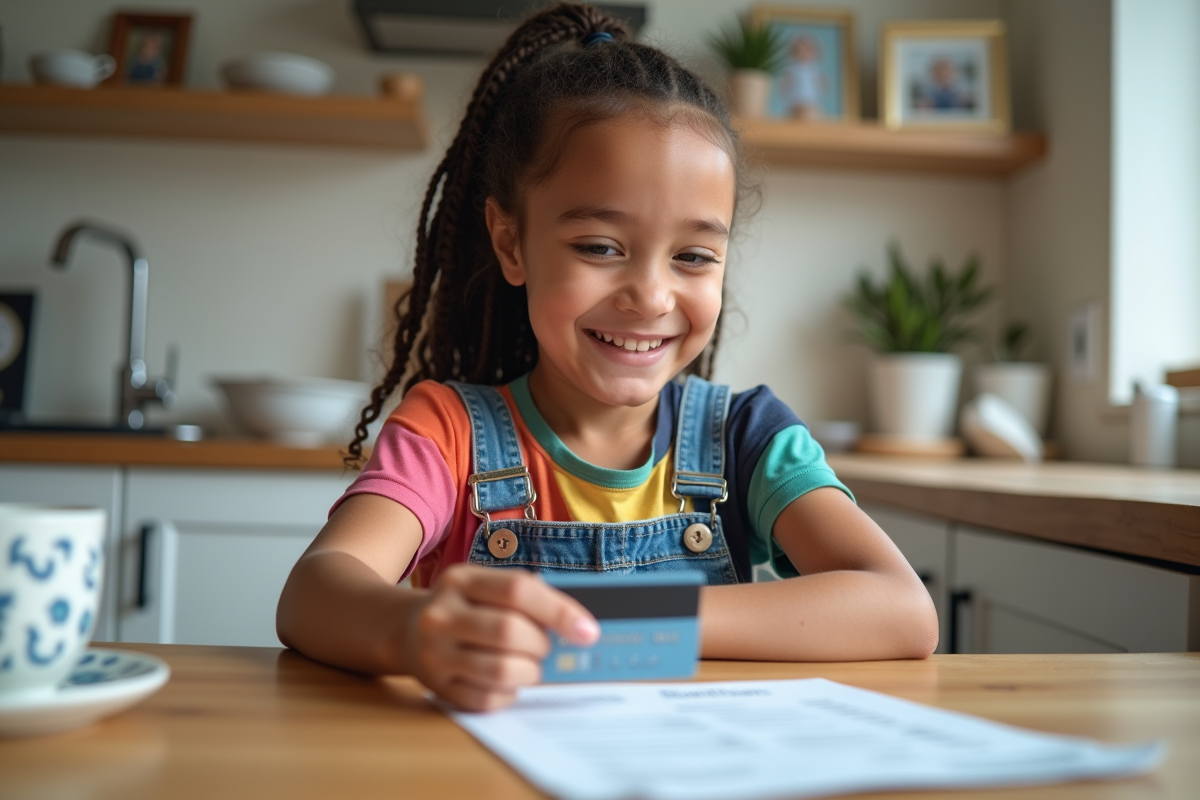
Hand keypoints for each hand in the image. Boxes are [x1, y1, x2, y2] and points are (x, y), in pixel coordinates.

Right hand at [407, 564, 599, 710]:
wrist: (408, 631)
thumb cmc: (465, 607)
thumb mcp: (486, 586)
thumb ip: (528, 596)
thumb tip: (578, 625)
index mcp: (460, 580)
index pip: (518, 590)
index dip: (559, 611)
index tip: (588, 631)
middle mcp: (441, 615)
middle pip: (509, 631)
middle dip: (541, 645)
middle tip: (545, 648)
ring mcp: (435, 654)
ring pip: (501, 671)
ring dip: (529, 672)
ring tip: (529, 665)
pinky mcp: (437, 688)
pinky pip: (488, 698)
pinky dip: (510, 692)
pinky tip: (507, 681)